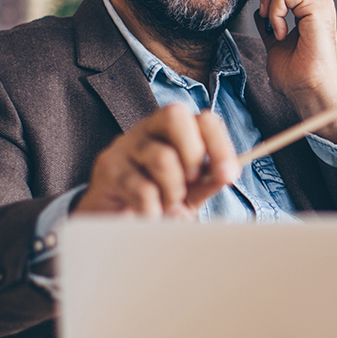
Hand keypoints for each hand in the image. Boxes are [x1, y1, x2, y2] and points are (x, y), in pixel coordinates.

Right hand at [75, 103, 240, 218]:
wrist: (113, 221)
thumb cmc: (156, 199)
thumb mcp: (189, 191)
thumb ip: (208, 181)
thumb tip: (226, 172)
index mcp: (172, 130)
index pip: (203, 119)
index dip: (220, 144)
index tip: (228, 175)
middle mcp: (147, 130)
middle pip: (176, 116)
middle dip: (193, 154)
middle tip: (191, 181)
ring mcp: (124, 146)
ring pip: (162, 157)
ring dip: (173, 190)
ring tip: (166, 202)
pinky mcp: (108, 169)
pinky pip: (143, 190)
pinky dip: (154, 210)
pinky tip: (148, 213)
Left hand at [249, 0, 336, 137]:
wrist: (308, 91)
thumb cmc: (296, 73)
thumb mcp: (274, 40)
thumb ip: (270, 20)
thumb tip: (260, 7)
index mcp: (312, 3)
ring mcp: (322, 2)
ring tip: (269, 18)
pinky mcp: (320, 9)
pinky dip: (275, 12)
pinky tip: (279, 32)